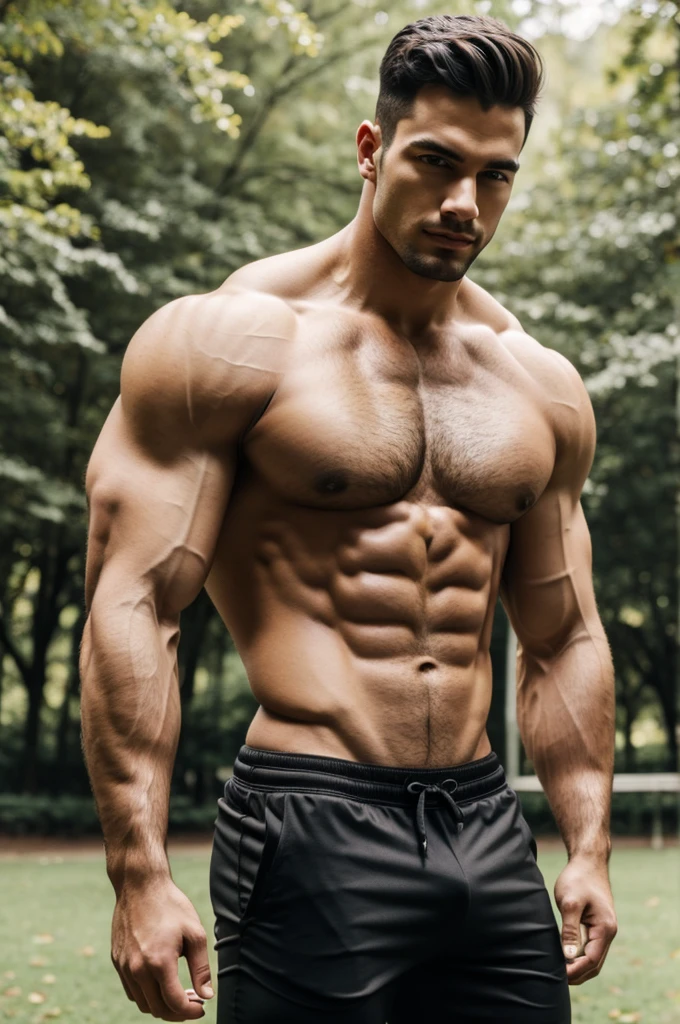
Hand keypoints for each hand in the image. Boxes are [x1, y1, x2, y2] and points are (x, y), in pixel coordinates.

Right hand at [111, 876, 214, 1018]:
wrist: (139, 885)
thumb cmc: (171, 905)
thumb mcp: (195, 933)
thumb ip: (201, 968)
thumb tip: (207, 995)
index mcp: (159, 963)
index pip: (174, 1004)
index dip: (191, 1012)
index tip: (202, 1008)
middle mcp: (137, 969)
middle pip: (157, 1009)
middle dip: (177, 1012)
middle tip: (194, 1002)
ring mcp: (124, 966)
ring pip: (142, 1003)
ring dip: (161, 1005)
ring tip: (179, 994)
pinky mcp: (117, 961)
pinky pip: (131, 990)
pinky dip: (146, 995)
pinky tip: (160, 983)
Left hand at [554, 854, 617, 984]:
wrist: (588, 861)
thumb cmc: (578, 878)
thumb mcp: (570, 902)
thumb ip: (569, 929)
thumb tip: (568, 955)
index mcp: (605, 929)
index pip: (591, 960)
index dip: (575, 971)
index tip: (558, 975)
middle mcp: (607, 932)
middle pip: (594, 964)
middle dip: (577, 974)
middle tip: (556, 978)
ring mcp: (603, 929)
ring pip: (592, 958)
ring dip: (578, 967)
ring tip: (558, 972)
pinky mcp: (595, 924)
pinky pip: (589, 947)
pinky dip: (578, 957)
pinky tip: (564, 957)